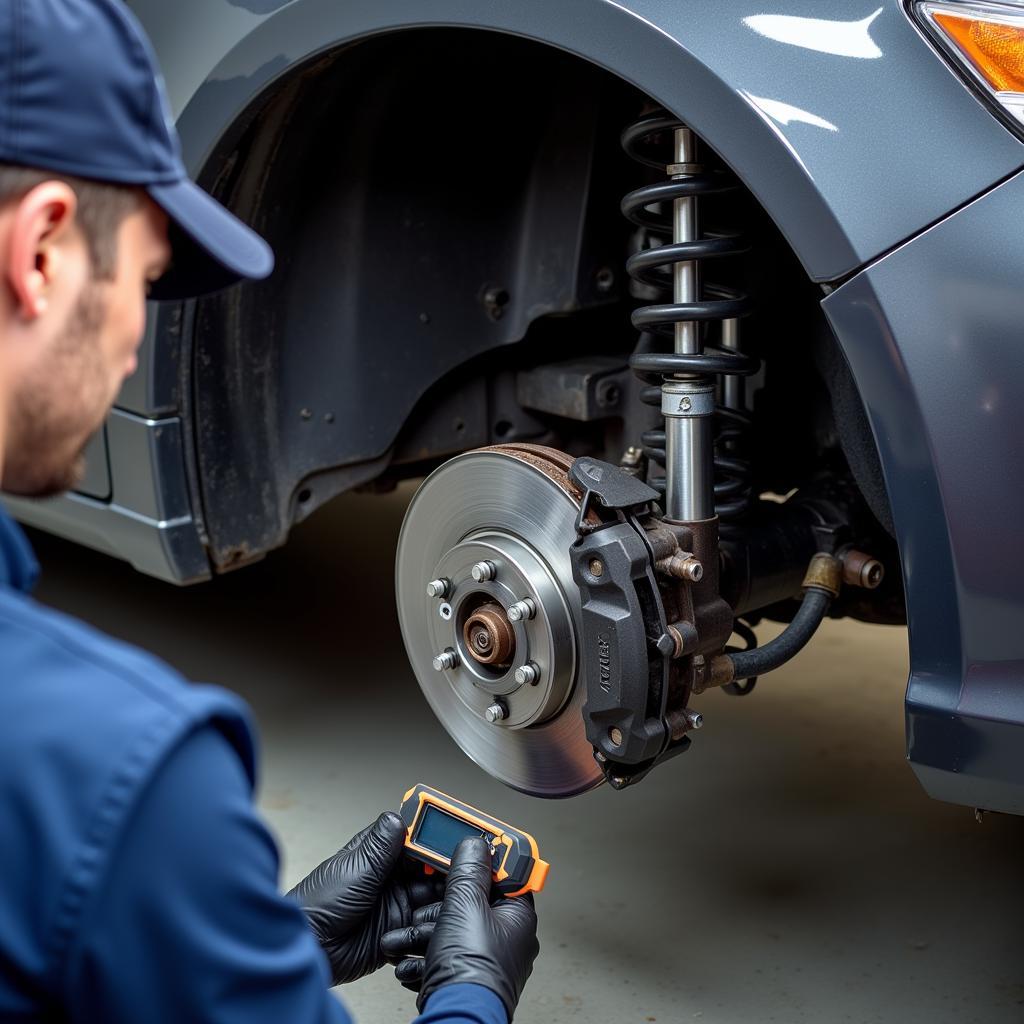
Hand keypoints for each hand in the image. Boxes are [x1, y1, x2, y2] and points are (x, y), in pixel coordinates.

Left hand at [288, 811, 441, 984]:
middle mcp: (389, 877)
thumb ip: (380, 846)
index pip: (413, 840)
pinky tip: (437, 919)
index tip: (453, 838)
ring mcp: (394, 903)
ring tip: (455, 896)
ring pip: (430, 896)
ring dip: (441, 897)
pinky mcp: (398, 930)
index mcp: (377, 854)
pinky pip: (423, 924)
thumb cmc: (319, 903)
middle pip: (428, 868)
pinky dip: (432, 922)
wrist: (310, 946)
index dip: (433, 839)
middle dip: (445, 868)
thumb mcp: (354, 868)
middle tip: (464, 870)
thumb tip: (399, 817)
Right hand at [381, 837, 539, 1019]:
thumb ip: (468, 871)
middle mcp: (505, 940)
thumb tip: (474, 845)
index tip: (466, 846)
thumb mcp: (464, 906)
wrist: (454, 1022)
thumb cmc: (470, 973)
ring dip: (420, 932)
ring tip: (399, 938)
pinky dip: (423, 957)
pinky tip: (406, 962)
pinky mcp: (464, 979)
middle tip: (421, 900)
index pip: (505, 876)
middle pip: (469, 904)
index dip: (484, 860)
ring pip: (450, 931)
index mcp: (516, 918)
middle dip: (436, 905)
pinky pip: (443, 957)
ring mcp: (484, 961)